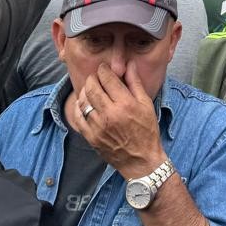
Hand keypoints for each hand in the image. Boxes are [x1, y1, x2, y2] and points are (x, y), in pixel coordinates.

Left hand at [66, 62, 165, 178]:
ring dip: (85, 90)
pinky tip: (84, 103)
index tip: (104, 68)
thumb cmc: (147, 132)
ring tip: (90, 88)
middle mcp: (109, 114)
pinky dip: (78, 106)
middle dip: (93, 78)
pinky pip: (78, 116)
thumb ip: (135, 83)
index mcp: (125, 104)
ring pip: (83, 100)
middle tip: (96, 77)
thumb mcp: (146, 105)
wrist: (141, 161)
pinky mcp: (91, 137)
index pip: (107, 79)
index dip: (103, 69)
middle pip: (92, 87)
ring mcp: (98, 126)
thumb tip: (130, 64)